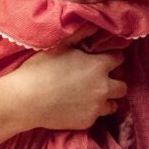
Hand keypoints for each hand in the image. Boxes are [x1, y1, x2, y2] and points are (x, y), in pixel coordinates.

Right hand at [6, 28, 126, 130]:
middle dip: (115, 82)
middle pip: (122, 87)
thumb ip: (80, 35)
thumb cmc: (40, 69)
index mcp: (98, 66)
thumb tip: (95, 26)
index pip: (119, 60)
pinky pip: (96, 117)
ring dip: (106, 100)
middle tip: (100, 80)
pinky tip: (76, 107)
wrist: (26, 100)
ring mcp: (96, 107)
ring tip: (91, 96)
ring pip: (113, 105)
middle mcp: (103, 87)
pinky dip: (90, 112)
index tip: (105, 60)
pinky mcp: (87, 122)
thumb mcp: (60, 45)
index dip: (113, 58)